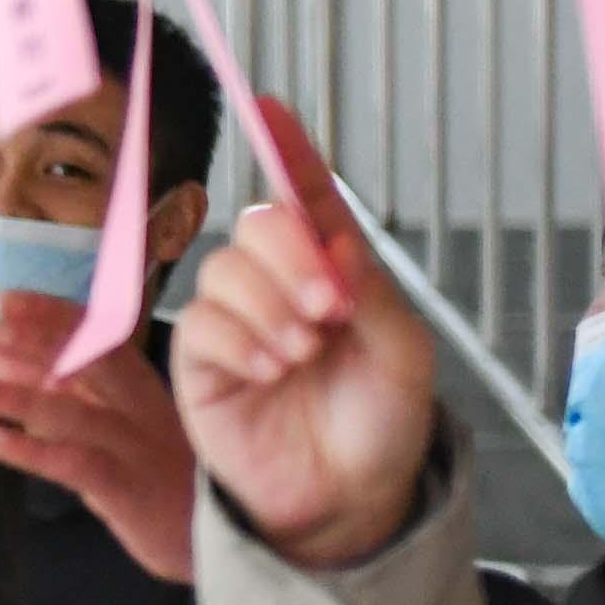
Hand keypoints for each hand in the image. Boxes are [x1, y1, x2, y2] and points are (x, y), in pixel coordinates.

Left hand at [0, 296, 204, 586]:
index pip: (98, 335)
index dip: (52, 314)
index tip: (5, 300)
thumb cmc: (161, 481)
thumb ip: (75, 401)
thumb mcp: (122, 431)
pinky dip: (30, 450)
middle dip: (32, 343)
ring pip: (75, 412)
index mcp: (142, 388)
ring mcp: (139, 448)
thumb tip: (10, 369)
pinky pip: (76, 463)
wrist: (230, 541)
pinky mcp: (130, 490)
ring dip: (16, 397)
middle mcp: (144, 409)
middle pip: (89, 361)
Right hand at [165, 102, 421, 573]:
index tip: (270, 106)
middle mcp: (279, 288)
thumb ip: (372, 292)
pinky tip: (269, 369)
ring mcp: (236, 323)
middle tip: (328, 309)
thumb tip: (334, 241)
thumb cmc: (382, 425)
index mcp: (334, 273)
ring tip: (301, 354)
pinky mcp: (201, 362)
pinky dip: (239, 340)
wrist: (348, 498)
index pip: (308, 199)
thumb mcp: (404, 354)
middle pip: (258, 226)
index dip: (289, 151)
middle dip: (290, 257)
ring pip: (224, 270)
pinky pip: (201, 323)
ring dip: (267, 307)